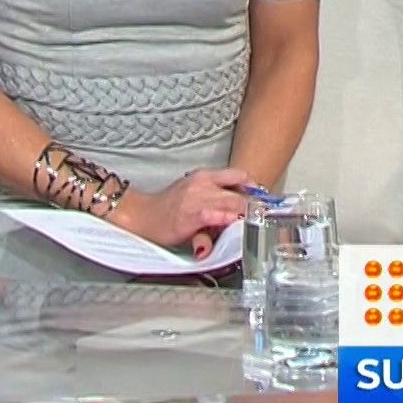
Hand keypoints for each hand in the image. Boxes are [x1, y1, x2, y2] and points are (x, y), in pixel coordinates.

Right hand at [111, 167, 248, 255]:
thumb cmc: (168, 208)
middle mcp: (203, 184)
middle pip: (242, 193)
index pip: (239, 176)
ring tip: (250, 224)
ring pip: (235, 204)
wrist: (142, 216)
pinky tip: (234, 227)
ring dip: (246, 215)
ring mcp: (198, 199)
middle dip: (254, 207)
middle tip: (259, 218)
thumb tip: (241, 208)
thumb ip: (217, 198)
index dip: (253, 190)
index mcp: (204, 176)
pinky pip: (218, 216)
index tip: (260, 202)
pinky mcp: (193, 216)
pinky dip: (230, 221)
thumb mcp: (194, 195)